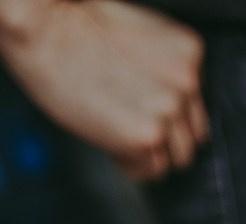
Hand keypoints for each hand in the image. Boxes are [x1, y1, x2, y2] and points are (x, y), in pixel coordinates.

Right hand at [0, 0, 207, 179]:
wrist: (45, 27)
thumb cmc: (80, 26)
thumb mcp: (142, 37)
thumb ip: (166, 72)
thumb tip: (171, 106)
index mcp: (189, 54)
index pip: (196, 109)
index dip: (170, 118)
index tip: (147, 114)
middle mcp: (187, 83)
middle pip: (190, 138)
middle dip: (162, 139)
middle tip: (128, 126)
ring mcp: (168, 112)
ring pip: (173, 160)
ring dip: (147, 155)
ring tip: (116, 132)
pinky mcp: (146, 136)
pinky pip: (148, 172)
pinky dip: (129, 165)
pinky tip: (110, 143)